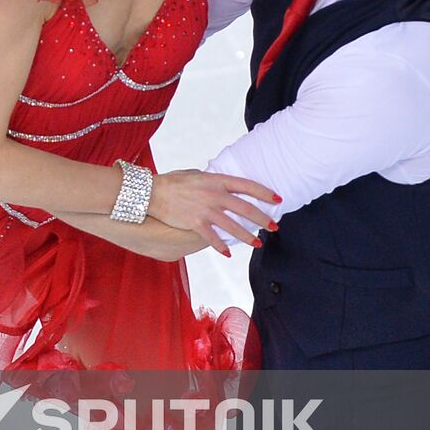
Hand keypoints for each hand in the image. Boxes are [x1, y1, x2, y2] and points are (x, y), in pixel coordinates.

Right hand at [147, 169, 280, 255]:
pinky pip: (213, 238)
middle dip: (263, 219)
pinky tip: (228, 254)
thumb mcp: (195, 175)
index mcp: (216, 181)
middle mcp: (214, 196)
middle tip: (273, 226)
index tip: (277, 199)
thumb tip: (220, 185)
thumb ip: (210, 180)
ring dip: (247, 236)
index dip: (264, 193)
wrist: (152, 193)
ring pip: (233, 226)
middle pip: (245, 209)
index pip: (247, 186)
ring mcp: (206, 211)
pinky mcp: (195, 224)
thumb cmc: (172, 182)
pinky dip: (221, 247)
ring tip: (257, 243)